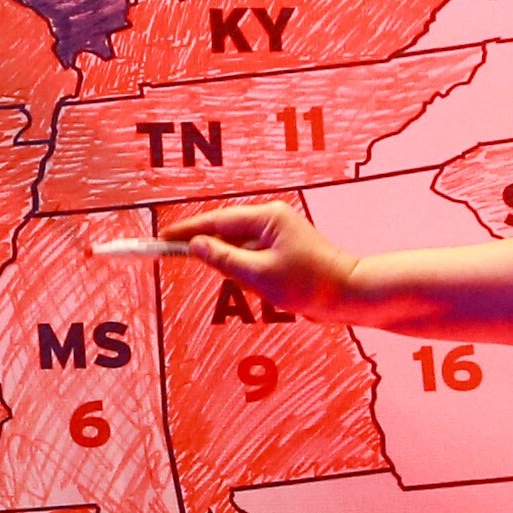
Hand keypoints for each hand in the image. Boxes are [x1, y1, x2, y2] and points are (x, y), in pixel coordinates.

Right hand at [159, 199, 371, 322]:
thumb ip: (223, 259)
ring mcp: (279, 233)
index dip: (186, 231)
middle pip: (226, 230)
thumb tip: (196, 246)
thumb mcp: (258, 275)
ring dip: (233, 264)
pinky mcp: (285, 249)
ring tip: (245, 285)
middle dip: (208, 247)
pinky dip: (246, 269)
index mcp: (266, 217)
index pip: (215, 221)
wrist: (350, 294)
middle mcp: (272, 218)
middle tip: (179, 258)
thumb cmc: (308, 284)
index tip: (162, 238)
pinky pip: (253, 255)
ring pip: (239, 246)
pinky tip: (256, 286)